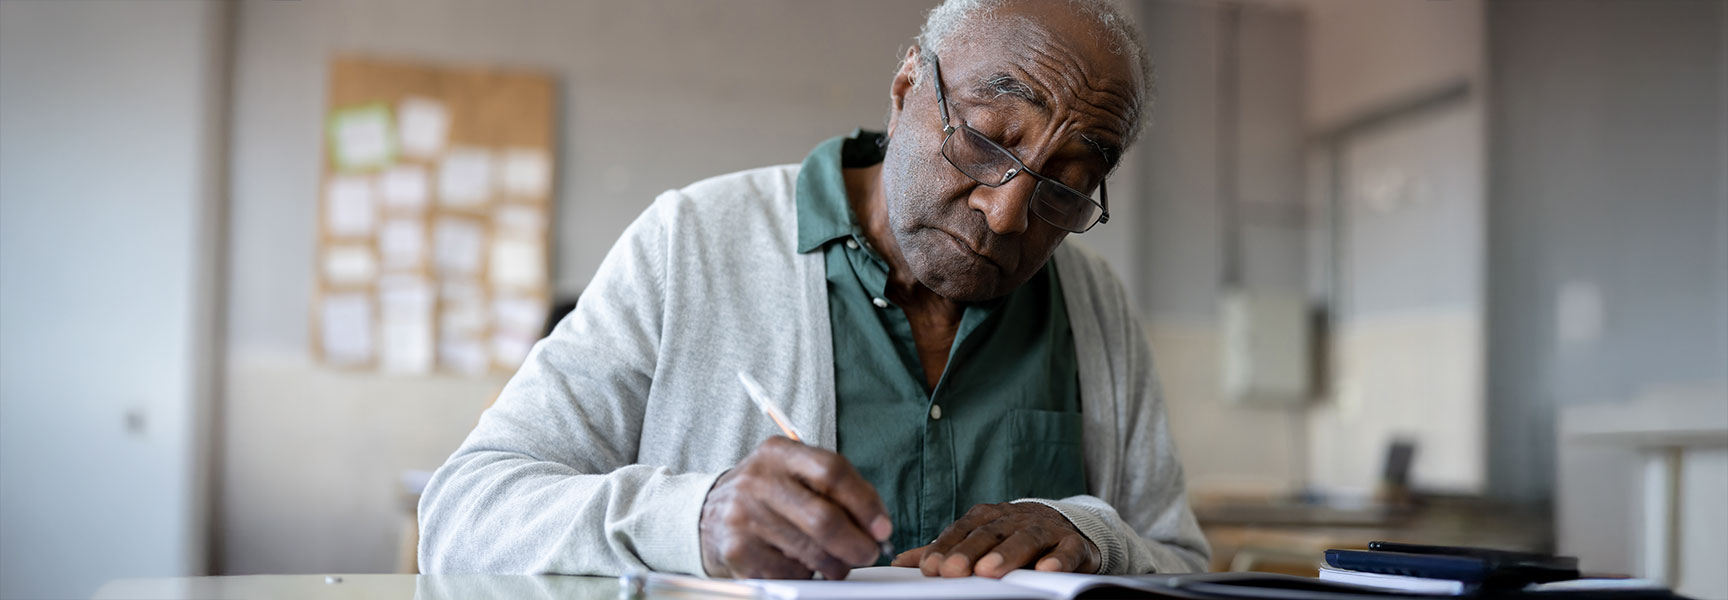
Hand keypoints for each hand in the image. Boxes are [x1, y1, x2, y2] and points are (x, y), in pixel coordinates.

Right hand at [699, 436, 893, 579]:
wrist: (709, 514)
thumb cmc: (770, 495)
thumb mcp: (797, 475)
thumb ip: (839, 490)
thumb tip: (878, 526)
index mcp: (779, 452)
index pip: (832, 471)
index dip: (865, 503)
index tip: (882, 528)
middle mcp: (757, 480)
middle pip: (823, 518)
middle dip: (856, 544)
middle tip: (867, 554)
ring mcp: (743, 516)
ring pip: (810, 552)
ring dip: (835, 565)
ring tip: (836, 563)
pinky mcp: (737, 550)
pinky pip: (789, 572)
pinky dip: (805, 574)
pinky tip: (800, 564)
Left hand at [890, 502, 1099, 577]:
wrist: (1068, 526)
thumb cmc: (1014, 535)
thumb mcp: (979, 539)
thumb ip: (945, 551)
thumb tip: (902, 562)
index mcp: (989, 517)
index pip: (963, 530)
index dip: (945, 547)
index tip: (929, 567)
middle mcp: (1014, 519)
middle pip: (990, 534)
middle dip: (969, 552)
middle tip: (952, 571)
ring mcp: (1044, 530)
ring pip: (1025, 539)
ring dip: (1007, 554)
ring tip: (989, 571)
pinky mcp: (1073, 544)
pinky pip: (1067, 550)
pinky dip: (1058, 559)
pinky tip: (1046, 570)